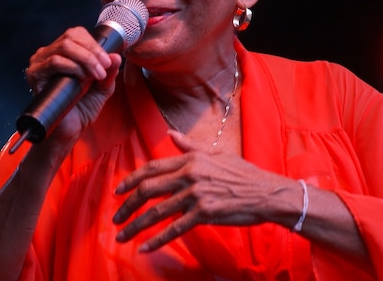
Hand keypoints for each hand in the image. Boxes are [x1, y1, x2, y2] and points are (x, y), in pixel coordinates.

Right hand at [25, 26, 122, 140]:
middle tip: (103, 69)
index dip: (94, 44)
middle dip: (92, 52)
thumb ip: (109, 71)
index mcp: (63, 52)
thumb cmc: (82, 108)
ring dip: (85, 60)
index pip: (76, 34)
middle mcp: (49, 54)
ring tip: (95, 76)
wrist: (70, 130)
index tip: (108, 61)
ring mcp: (40, 63)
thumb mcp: (103, 87)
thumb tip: (116, 56)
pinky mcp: (35, 75)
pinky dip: (72, 67)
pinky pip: (54, 61)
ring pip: (64, 47)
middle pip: (70, 37)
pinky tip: (81, 79)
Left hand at [112, 130, 289, 251]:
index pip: (151, 168)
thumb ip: (190, 146)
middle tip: (115, 217)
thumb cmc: (243, 173)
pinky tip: (143, 248)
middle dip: (127, 205)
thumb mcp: (216, 153)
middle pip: (148, 190)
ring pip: (157, 212)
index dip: (131, 180)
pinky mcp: (204, 214)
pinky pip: (174, 229)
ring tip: (121, 235)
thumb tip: (171, 134)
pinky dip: (156, 240)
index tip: (118, 191)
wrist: (266, 193)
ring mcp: (196, 195)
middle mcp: (190, 175)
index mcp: (190, 159)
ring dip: (135, 226)